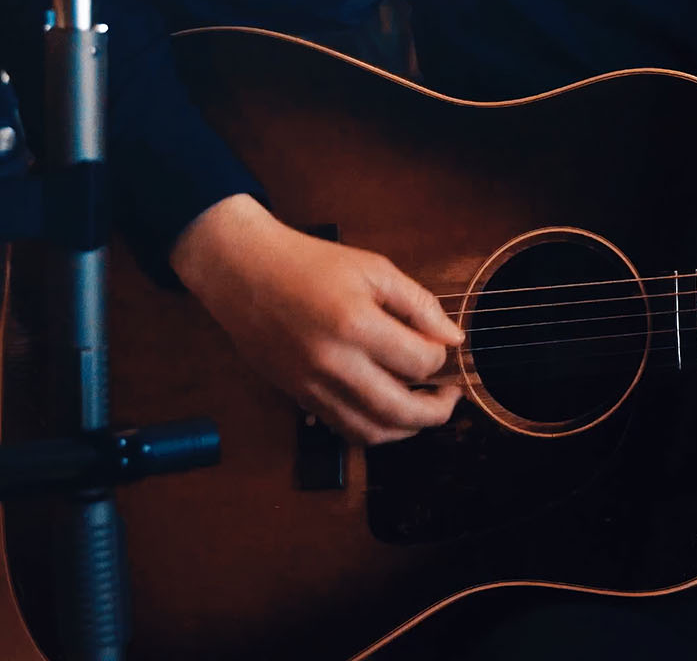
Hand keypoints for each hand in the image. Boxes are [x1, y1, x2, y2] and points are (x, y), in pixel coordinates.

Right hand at [171, 194, 464, 444]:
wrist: (244, 273)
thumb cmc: (310, 264)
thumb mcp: (374, 269)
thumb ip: (419, 305)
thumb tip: (452, 339)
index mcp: (356, 325)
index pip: (420, 362)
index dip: (441, 357)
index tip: (441, 345)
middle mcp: (333, 364)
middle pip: (401, 411)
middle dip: (437, 410)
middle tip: (451, 397)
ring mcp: (312, 386)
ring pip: (372, 432)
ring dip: (407, 429)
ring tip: (424, 409)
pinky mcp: (298, 397)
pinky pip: (344, 429)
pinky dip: (374, 429)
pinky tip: (389, 411)